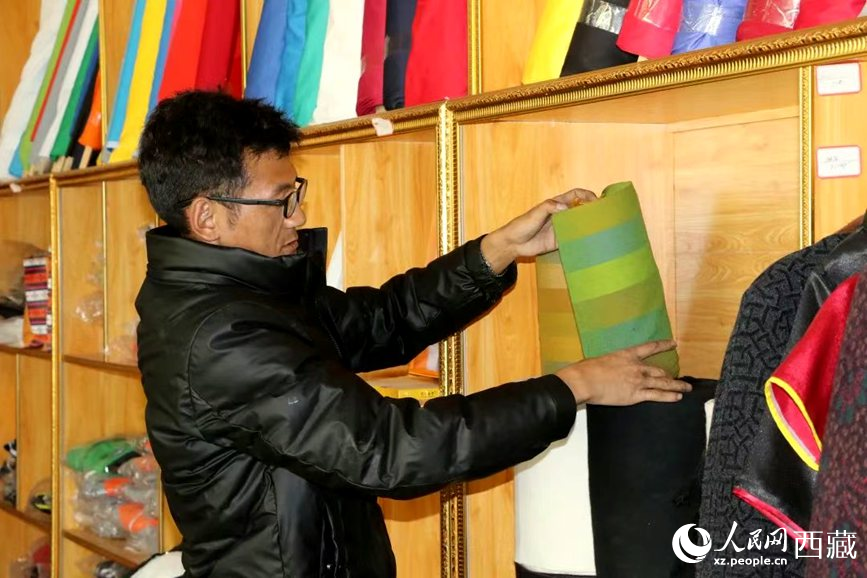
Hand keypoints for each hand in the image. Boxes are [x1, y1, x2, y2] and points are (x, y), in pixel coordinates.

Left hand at [480, 188, 596, 273]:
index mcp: (557, 204)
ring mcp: (562, 229)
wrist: (513, 243)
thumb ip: (549, 207)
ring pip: (579, 225)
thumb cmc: (522, 224)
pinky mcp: (560, 242)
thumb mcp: (535, 213)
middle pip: (581, 210)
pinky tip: (588, 243)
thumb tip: (566, 208)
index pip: (576, 195)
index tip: (596, 201)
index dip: (587, 195)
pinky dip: (581, 240)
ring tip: (600, 230)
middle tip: (603, 216)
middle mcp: (562, 215)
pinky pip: (573, 240)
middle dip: (592, 211)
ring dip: (588, 226)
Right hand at [554, 340, 689, 404]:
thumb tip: (610, 368)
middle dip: (670, 375)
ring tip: (686, 388)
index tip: (673, 343)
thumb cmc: (588, 369)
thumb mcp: (602, 360)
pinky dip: (669, 396)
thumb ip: (612, 363)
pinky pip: (657, 395)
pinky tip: (677, 397)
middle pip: (659, 371)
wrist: (585, 381)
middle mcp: (637, 367)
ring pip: (663, 383)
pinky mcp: (636, 395)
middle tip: (678, 378)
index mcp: (627, 355)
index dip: (663, 345)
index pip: (650, 347)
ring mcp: (638, 381)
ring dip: (676, 386)